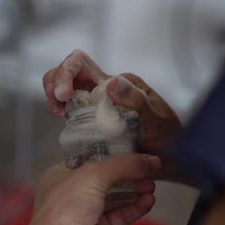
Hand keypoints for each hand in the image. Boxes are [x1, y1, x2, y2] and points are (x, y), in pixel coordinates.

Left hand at [25, 154, 160, 224]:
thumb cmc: (65, 207)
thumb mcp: (94, 175)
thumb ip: (125, 165)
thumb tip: (152, 160)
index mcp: (59, 175)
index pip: (87, 159)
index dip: (109, 154)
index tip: (131, 150)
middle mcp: (70, 194)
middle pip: (104, 179)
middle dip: (127, 174)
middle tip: (147, 169)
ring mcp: (84, 214)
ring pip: (113, 198)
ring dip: (134, 190)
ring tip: (151, 185)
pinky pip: (119, 216)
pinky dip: (135, 208)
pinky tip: (149, 201)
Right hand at [43, 49, 181, 155]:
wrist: (169, 161)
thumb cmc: (168, 138)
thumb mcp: (156, 119)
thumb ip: (136, 101)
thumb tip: (110, 83)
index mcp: (120, 81)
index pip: (83, 63)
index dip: (67, 73)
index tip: (64, 93)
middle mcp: (106, 89)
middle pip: (70, 73)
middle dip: (55, 80)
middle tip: (56, 99)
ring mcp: (97, 105)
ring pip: (67, 90)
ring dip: (55, 96)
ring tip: (57, 111)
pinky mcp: (91, 121)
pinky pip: (71, 111)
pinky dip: (60, 111)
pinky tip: (61, 118)